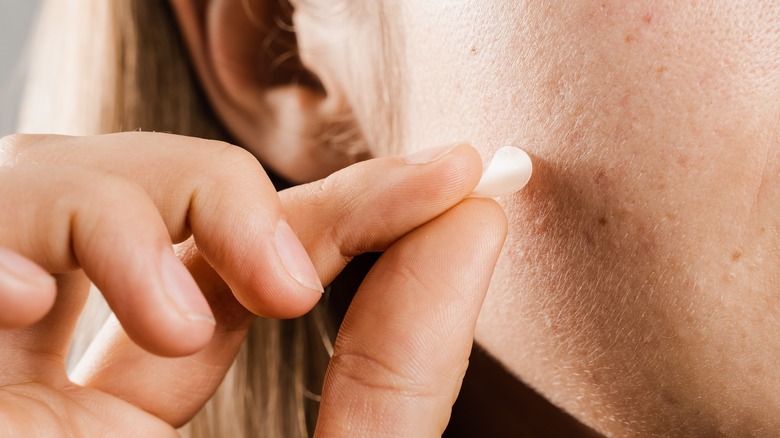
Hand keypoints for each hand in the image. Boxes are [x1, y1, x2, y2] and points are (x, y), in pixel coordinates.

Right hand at [0, 133, 505, 435]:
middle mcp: (67, 378)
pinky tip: (24, 305)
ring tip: (173, 318)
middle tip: (291, 283)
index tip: (455, 172)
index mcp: (152, 419)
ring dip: (122, 213)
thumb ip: (397, 374)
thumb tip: (473, 221)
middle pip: (147, 203)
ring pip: (53, 186)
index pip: (248, 266)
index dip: (350, 207)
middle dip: (223, 193)